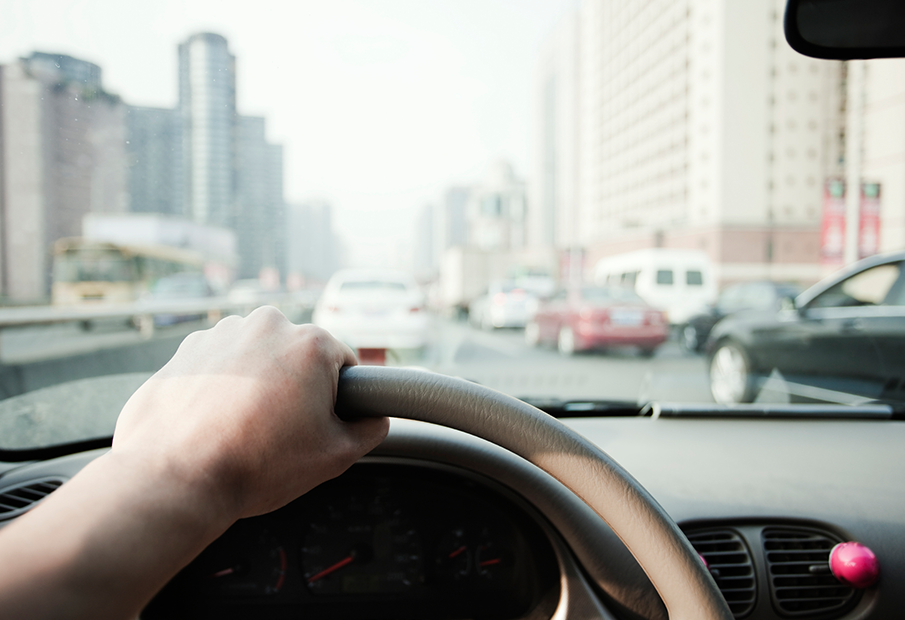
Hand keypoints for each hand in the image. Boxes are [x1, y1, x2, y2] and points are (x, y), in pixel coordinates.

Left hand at [113, 305, 388, 518]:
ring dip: (256, 384)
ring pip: (256, 358)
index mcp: (310, 343)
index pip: (344, 363)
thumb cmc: (255, 467)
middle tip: (280, 432)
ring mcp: (221, 334)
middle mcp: (266, 326)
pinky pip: (218, 365)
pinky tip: (216, 422)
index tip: (320, 423)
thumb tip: (375, 420)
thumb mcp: (334, 456)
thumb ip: (369, 429)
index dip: (338, 398)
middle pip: (297, 357)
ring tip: (243, 429)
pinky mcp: (185, 351)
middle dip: (295, 388)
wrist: (174, 480)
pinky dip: (221, 388)